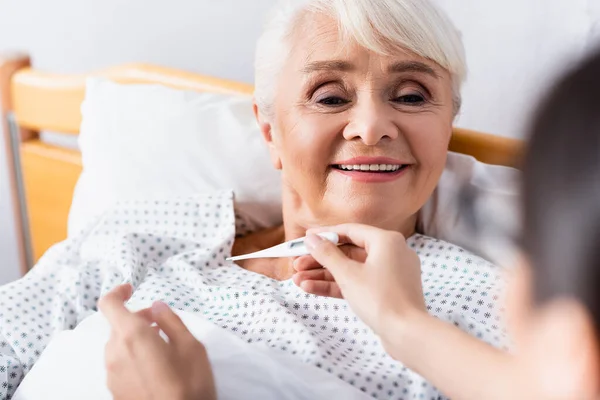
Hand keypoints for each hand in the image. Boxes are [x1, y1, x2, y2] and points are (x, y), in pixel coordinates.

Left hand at [98, 284, 216, 399]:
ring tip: (161, 348)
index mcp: (132, 336)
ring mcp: (112, 374)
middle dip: (137, 319)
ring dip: (135, 339)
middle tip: (160, 323)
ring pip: (118, 346)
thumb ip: (171, 321)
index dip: (117, 292)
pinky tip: (155, 368)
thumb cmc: (189, 385)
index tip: (131, 289)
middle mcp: (115, 353)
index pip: (109, 304)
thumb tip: (156, 307)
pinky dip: (133, 357)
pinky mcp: (114, 391)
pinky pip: (120, 364)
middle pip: (117, 326)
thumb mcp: (191, 346)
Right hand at [292, 224, 425, 340]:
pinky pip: (358, 283)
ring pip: (351, 269)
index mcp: (386, 241)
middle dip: (320, 260)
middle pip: (348, 251)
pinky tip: (312, 289)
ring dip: (324, 275)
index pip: (350, 230)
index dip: (325, 234)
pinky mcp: (386, 292)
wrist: (407, 334)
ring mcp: (390, 274)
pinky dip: (338, 285)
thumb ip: (327, 254)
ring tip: (298, 280)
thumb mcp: (348, 274)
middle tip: (297, 263)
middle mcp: (391, 253)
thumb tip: (312, 239)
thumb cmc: (381, 299)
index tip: (306, 238)